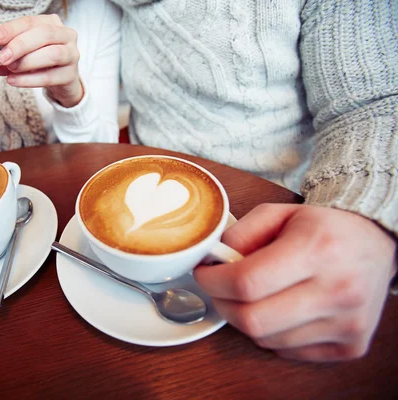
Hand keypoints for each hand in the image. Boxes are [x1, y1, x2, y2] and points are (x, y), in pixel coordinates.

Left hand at [0, 14, 82, 107]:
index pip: (30, 22)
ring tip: (11, 69)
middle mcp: (65, 35)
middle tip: (2, 57)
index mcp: (51, 23)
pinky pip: (50, 76)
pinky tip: (15, 81)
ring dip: (27, 62)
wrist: (62, 81)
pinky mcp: (71, 75)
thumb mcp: (22, 54)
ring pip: (52, 54)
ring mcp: (72, 54)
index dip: (11, 29)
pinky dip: (30, 80)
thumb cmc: (41, 62)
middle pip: (44, 34)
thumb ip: (7, 52)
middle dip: (20, 45)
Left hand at [194, 204, 396, 361]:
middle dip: (222, 304)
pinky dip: (272, 334)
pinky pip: (288, 351)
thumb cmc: (323, 228)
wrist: (376, 244)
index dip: (213, 281)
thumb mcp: (279, 213)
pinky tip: (279, 310)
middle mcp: (338, 289)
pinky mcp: (351, 346)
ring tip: (254, 296)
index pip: (247, 282)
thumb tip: (214, 262)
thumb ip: (240, 233)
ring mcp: (347, 323)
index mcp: (317, 249)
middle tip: (219, 289)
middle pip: (253, 319)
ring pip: (266, 340)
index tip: (204, 274)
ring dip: (246, 320)